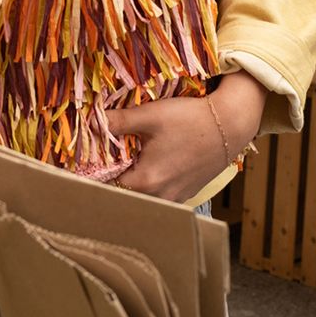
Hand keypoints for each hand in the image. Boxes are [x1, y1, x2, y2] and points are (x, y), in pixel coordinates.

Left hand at [105, 72, 267, 202]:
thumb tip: (89, 123)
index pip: (105, 189)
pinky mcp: (187, 195)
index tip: (85, 166)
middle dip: (111, 182)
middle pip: (124, 197)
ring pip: (142, 200)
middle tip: (102, 164)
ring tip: (124, 166)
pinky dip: (150, 188)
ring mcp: (175, 199)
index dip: (93, 177)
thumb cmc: (190, 119)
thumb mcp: (150, 116)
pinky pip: (159, 198)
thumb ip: (117, 121)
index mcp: (145, 182)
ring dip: (131, 186)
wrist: (231, 125)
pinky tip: (148, 169)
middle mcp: (160, 198)